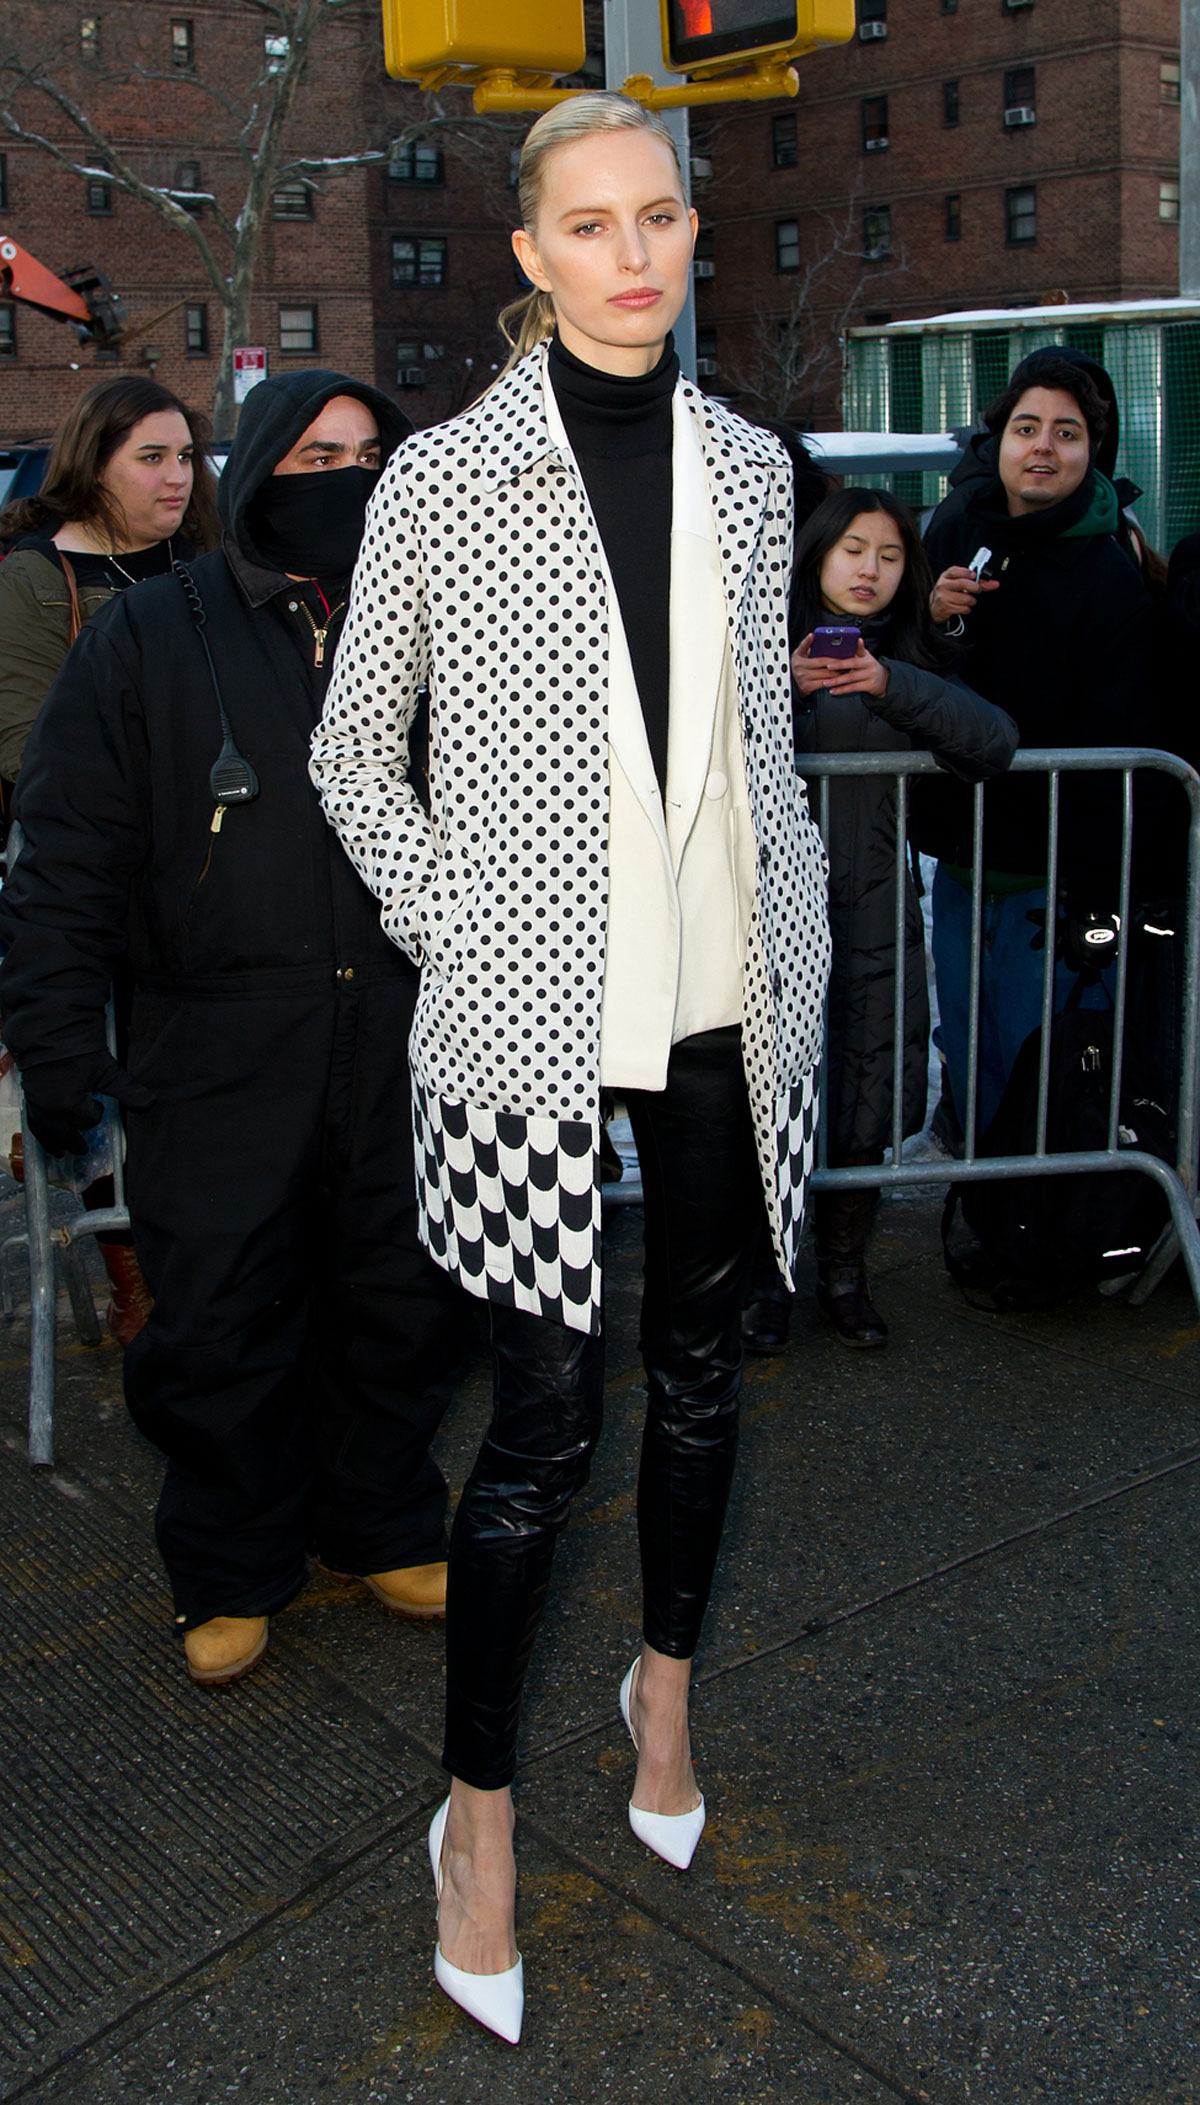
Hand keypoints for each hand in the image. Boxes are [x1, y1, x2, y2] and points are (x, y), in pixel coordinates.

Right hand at [21, 1051, 151, 1158]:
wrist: (50, 1034)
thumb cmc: (79, 1050)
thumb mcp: (107, 1070)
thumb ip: (127, 1090)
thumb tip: (149, 1103)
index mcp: (70, 1103)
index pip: (87, 1120)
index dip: (95, 1114)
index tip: (98, 1104)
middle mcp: (51, 1108)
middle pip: (65, 1134)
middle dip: (74, 1142)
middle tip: (81, 1149)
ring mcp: (37, 1104)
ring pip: (46, 1132)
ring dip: (54, 1143)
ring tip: (61, 1152)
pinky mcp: (29, 1098)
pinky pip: (32, 1122)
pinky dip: (40, 1132)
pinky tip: (44, 1135)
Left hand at [791, 634, 888, 698]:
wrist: (883, 680)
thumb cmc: (866, 667)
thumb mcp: (862, 658)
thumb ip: (852, 654)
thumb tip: (834, 649)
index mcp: (865, 655)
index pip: (861, 649)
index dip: (859, 645)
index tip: (857, 640)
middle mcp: (869, 663)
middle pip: (854, 663)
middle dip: (840, 664)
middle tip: (828, 666)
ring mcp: (870, 674)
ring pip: (851, 677)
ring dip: (837, 680)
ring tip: (826, 683)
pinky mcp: (870, 685)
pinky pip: (853, 688)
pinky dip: (842, 690)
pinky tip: (832, 691)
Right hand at [929, 566, 1000, 623]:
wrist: (935, 607)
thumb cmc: (950, 593)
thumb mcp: (959, 583)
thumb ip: (978, 582)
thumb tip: (995, 584)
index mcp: (946, 576)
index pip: (956, 571)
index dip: (967, 573)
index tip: (974, 576)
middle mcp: (943, 585)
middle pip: (963, 584)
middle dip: (975, 587)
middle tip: (978, 590)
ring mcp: (943, 597)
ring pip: (965, 598)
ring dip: (972, 601)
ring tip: (970, 601)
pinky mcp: (944, 608)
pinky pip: (962, 608)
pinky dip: (967, 609)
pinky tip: (964, 607)